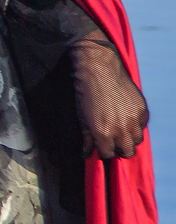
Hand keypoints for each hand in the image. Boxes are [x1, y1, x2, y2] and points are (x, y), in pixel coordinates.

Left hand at [73, 39, 148, 158]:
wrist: (98, 69)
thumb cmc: (85, 93)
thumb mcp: (81, 117)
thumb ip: (86, 138)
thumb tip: (86, 154)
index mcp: (103, 132)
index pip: (108, 154)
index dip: (103, 151)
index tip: (101, 146)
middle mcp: (121, 129)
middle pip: (127, 152)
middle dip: (119, 149)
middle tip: (112, 141)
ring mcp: (134, 119)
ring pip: (137, 140)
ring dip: (129, 138)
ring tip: (119, 130)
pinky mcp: (142, 110)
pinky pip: (142, 126)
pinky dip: (136, 125)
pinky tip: (125, 117)